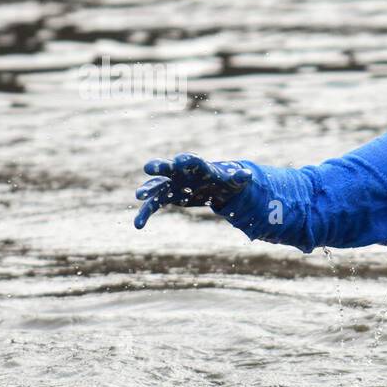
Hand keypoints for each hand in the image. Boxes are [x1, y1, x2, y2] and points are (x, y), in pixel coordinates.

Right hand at [133, 153, 250, 229]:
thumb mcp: (234, 181)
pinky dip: (146, 213)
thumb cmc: (224, 181)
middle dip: (160, 167)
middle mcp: (181, 172)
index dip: (186, 161)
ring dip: (148, 191)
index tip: (179, 160)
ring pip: (157, 187)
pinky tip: (138, 225)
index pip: (192, 161)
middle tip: (149, 167)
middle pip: (169, 168)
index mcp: (199, 167)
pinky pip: (154, 205)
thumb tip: (248, 174)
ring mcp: (172, 184)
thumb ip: (239, 177)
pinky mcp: (168, 197)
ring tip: (140, 196)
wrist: (214, 186)